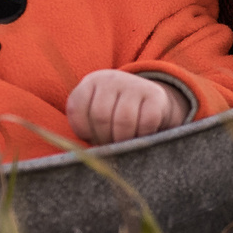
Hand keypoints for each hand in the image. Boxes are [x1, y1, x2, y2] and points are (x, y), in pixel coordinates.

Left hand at [67, 70, 186, 143]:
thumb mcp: (96, 113)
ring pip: (123, 121)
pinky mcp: (155, 95)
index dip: (83, 131)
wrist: (150, 99)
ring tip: (123, 144)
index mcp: (90, 82)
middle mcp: (110, 79)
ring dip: (122, 140)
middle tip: (110, 146)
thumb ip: (86, 125)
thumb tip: (84, 153)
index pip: (76, 109)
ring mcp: (134, 85)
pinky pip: (146, 123)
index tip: (91, 138)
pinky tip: (140, 136)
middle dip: (104, 139)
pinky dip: (142, 136)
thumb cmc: (115, 112)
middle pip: (100, 116)